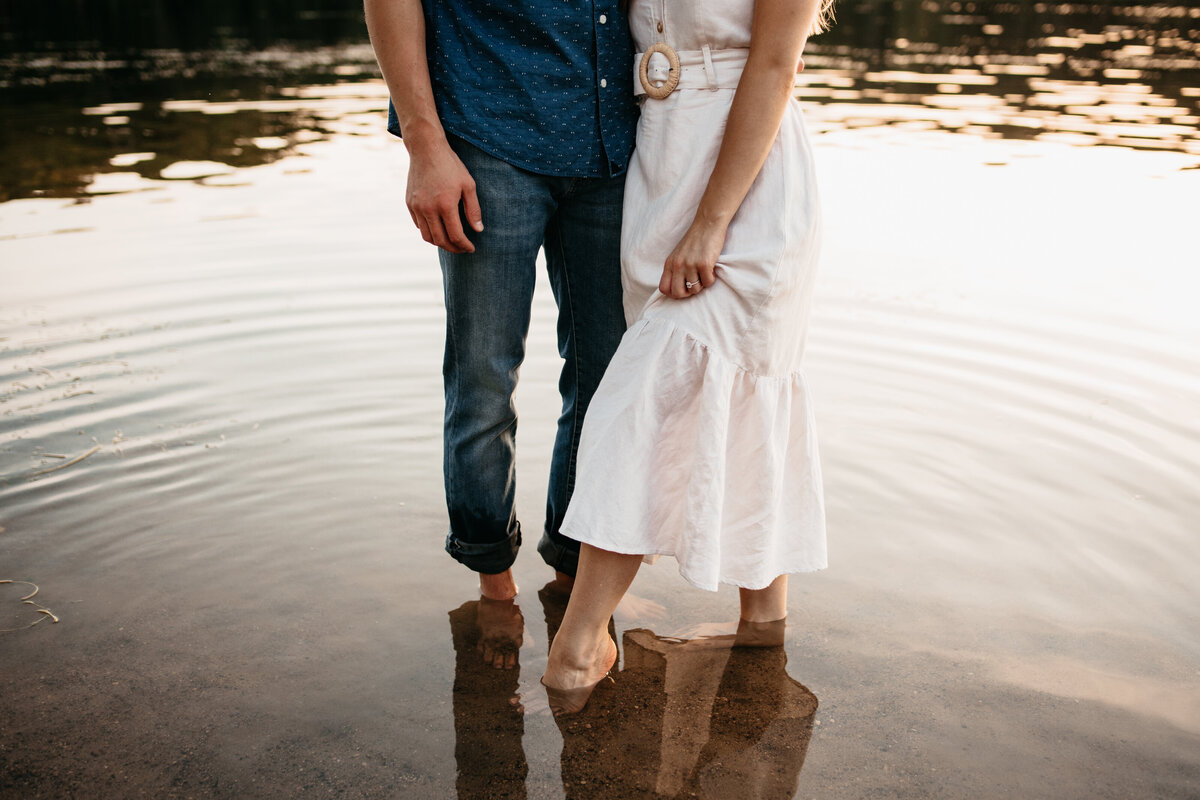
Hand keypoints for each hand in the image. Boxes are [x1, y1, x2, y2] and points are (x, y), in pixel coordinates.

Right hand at [405, 138, 483, 253]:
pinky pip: (419, 225)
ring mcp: (417, 207)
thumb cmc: (450, 166)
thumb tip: (478, 230)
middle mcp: (429, 209)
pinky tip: (439, 228)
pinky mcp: (409, 204)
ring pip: (427, 236)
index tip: (471, 248)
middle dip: (453, 248)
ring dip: (440, 243)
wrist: (426, 149)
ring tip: (450, 242)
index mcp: (446, 205)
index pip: (455, 236)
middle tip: (462, 249)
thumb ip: (473, 209)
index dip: (464, 246)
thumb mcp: (468, 185)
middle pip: (440, 240)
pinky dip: (429, 231)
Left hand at [659, 217, 726, 298]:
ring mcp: (691, 265)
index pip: (664, 288)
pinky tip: (711, 270)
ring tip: (704, 274)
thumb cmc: (695, 240)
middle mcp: (678, 265)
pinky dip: (711, 279)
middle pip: (677, 293)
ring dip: (701, 285)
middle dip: (688, 293)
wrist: (707, 224)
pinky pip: (708, 283)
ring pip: (694, 289)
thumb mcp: (678, 254)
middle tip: (695, 284)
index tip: (683, 288)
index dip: (673, 293)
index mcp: (670, 263)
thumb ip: (675, 269)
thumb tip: (676, 288)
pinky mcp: (704, 264)